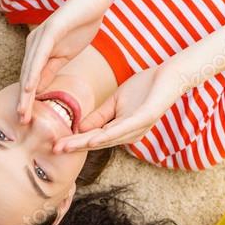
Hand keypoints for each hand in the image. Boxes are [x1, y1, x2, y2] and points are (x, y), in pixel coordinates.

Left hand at [18, 0, 108, 122]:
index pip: (30, 80)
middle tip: (21, 120)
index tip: (26, 119)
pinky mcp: (49, 30)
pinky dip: (33, 72)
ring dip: (25, 92)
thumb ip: (50, 71)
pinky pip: (39, 55)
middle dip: (23, 100)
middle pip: (26, 77)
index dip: (27, 100)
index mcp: (37, 50)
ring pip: (29, 69)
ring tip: (23, 110)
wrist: (94, 2)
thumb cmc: (80, 27)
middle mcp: (33, 43)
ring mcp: (40, 36)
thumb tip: (38, 90)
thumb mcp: (64, 56)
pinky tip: (30, 87)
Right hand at [56, 62, 184, 152]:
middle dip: (75, 146)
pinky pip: (123, 129)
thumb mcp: (115, 102)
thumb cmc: (145, 87)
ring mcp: (137, 128)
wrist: (170, 74)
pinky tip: (93, 140)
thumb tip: (79, 128)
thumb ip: (99, 116)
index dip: (74, 141)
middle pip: (97, 141)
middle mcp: (129, 134)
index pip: (93, 137)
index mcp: (121, 130)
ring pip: (107, 138)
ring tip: (67, 147)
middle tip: (54, 150)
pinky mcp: (145, 118)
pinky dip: (107, 136)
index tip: (55, 144)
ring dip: (85, 143)